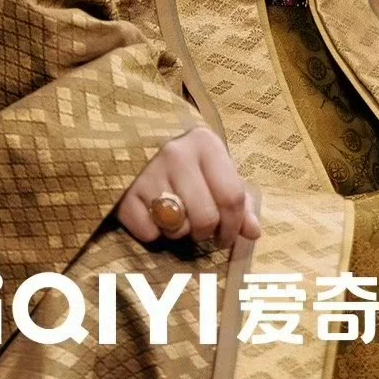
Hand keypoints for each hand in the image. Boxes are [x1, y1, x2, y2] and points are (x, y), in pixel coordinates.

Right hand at [116, 126, 261, 249]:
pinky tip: (153, 216)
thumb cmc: (190, 163)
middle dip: (206, 232)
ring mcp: (148, 171)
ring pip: (177, 227)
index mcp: (205, 143)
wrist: (140, 142)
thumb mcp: (217, 171)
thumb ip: (238, 201)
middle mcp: (175, 152)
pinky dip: (153, 233)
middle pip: (205, 218)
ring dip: (180, 232)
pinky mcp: (125, 193)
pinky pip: (148, 233)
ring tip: (177, 217)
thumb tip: (253, 232)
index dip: (234, 226)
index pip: (232, 197)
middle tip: (201, 229)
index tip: (226, 236)